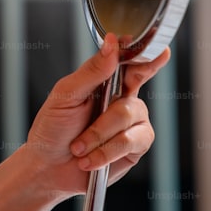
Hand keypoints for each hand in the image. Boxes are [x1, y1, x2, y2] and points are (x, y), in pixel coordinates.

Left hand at [24, 33, 170, 196]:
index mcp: (107, 80)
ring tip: (79, 149)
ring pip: (129, 119)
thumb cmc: (53, 128)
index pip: (133, 63)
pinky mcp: (137, 146)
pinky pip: (131, 142)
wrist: (49, 166)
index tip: (161, 51)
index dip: (148, 57)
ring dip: (98, 138)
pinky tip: (91, 160)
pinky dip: (106, 152)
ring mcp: (134, 122)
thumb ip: (92, 70)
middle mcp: (125, 98)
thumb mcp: (65, 95)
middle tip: (77, 135)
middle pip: (128, 98)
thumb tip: (112, 43)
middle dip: (100, 121)